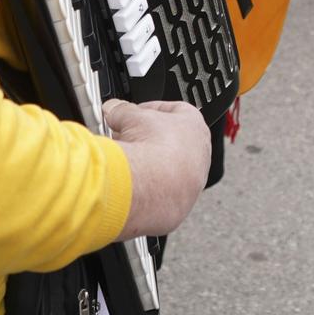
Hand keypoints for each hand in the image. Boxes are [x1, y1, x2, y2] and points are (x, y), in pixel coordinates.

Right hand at [104, 99, 210, 239]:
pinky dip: (147, 188)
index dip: (150, 110)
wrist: (152, 188)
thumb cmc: (153, 148)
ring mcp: (193, 182)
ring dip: (147, 164)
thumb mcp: (131, 117)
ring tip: (124, 162)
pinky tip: (130, 184)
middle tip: (124, 138)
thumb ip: (122, 110)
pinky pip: (161, 192)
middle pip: (170, 141)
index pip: (175, 110)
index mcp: (195, 126)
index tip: (132, 114)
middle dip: (145, 139)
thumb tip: (113, 109)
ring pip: (167, 169)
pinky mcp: (180, 205)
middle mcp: (200, 155)